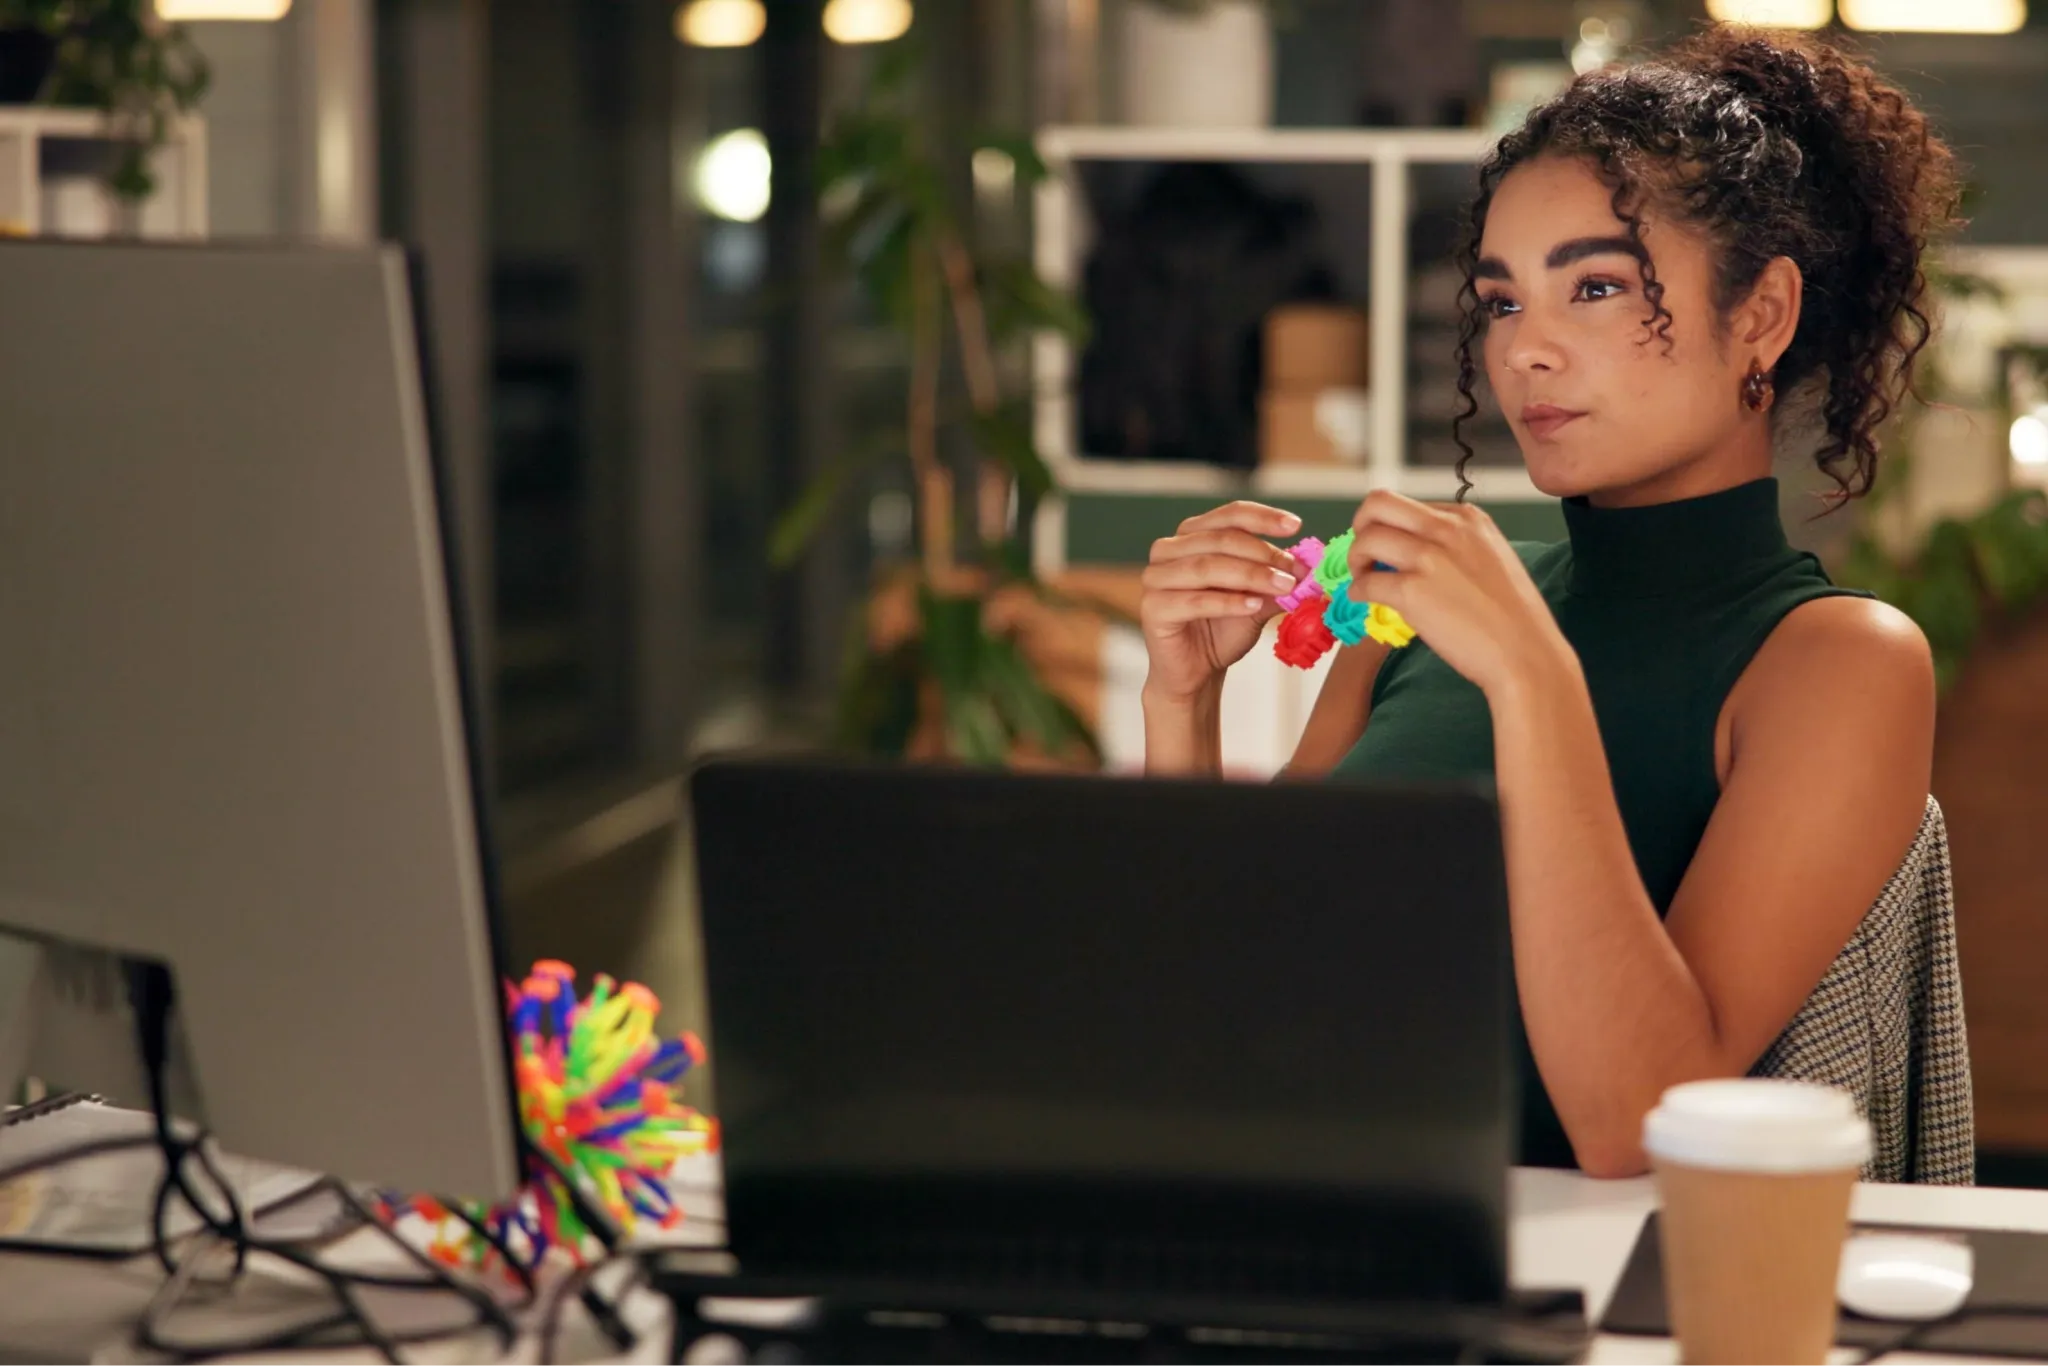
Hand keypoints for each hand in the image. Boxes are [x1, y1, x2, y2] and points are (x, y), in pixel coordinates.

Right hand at [1140, 501, 1304, 701]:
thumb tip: (1309, 566)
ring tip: (1283, 588)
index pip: (1230, 515)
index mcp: (1192, 536)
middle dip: (1263, 554)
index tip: (1294, 526)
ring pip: (1207, 567)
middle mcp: (1168, 550)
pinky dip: (1228, 602)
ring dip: (1251, 576)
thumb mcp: (1258, 599)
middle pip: (1221, 540)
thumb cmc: (1222, 629)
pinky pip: (1194, 600)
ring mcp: (1156, 578)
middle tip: (1295, 571)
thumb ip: (1277, 580)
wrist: (1197, 671)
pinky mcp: (1153, 608)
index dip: (1263, 518)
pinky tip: (1253, 607)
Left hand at [1345, 491, 1571, 698]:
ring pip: (1367, 539)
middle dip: (1362, 526)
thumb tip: (1415, 550)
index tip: (1388, 549)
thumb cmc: (1514, 617)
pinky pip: (1366, 582)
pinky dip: (1357, 591)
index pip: (1409, 504)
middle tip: (1365, 554)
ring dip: (1356, 559)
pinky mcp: (1412, 591)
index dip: (1391, 526)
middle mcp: (1447, 528)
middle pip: (1379, 504)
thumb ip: (1456, 546)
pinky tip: (1364, 601)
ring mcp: (1428, 558)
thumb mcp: (1492, 558)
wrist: (1525, 654)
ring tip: (1364, 579)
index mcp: (1468, 518)